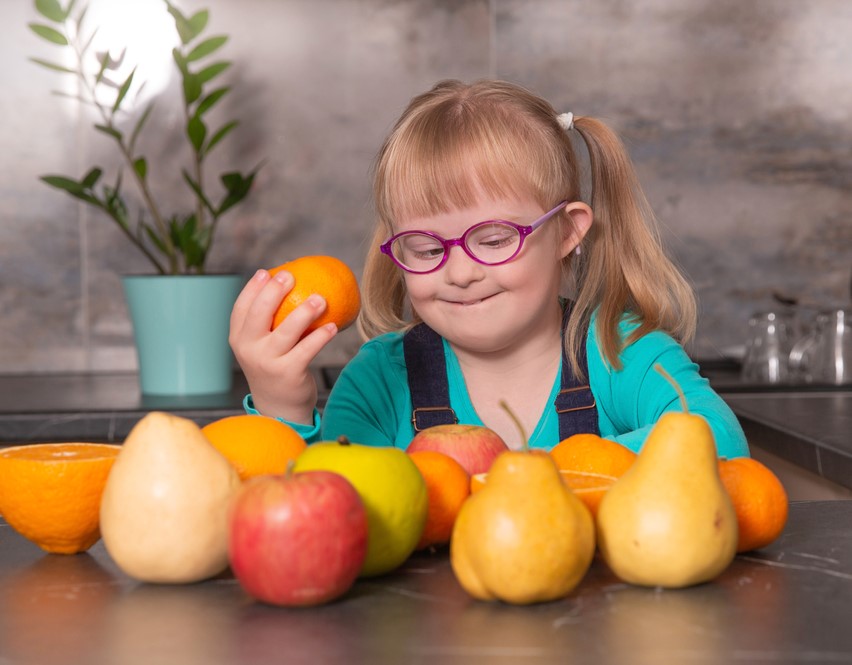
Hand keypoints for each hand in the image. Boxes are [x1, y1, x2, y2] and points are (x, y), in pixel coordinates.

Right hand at [229, 269, 337, 423]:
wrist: (279, 408)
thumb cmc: (274, 367)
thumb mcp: (262, 346)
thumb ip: (268, 322)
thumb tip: (290, 284)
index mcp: (239, 340)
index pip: (241, 309)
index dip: (252, 288)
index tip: (267, 272)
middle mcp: (249, 350)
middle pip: (259, 314)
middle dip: (273, 291)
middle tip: (291, 276)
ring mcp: (267, 362)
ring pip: (286, 331)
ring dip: (305, 312)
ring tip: (321, 298)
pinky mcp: (288, 373)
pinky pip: (307, 349)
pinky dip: (321, 336)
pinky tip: (334, 326)